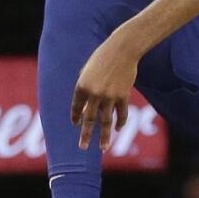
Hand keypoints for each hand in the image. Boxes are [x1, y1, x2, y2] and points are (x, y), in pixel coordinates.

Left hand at [71, 36, 140, 151]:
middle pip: (89, 119)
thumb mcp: (87, 71)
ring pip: (106, 121)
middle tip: (82, 147)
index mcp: (82, 85)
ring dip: (104, 136)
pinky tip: (117, 129)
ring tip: (103, 148)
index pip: (77, 107)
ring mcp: (110, 95)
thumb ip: (85, 89)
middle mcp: (95, 93)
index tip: (76, 124)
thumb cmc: (102, 58)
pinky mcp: (123, 95)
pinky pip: (121, 113)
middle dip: (85, 135)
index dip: (76, 116)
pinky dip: (120, 122)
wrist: (122, 50)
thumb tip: (86, 109)